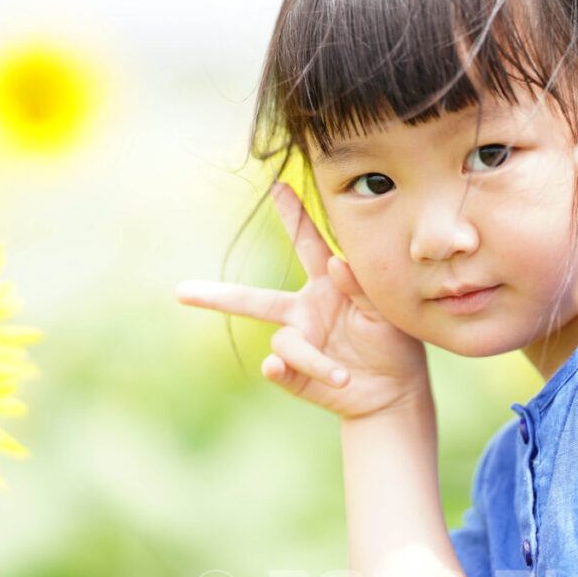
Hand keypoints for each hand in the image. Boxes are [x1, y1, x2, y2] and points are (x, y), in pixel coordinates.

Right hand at [175, 182, 430, 418]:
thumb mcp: (386, 309)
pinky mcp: (296, 375)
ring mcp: (298, 342)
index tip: (277, 185)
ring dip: (312, 359)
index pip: (307, 244)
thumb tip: (335, 264)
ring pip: (285, 343)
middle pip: (254, 302)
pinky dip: (284, 371)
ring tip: (344, 376)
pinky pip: (283, 371)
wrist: (396, 391)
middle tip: (181, 292)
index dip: (292, 216)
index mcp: (327, 284)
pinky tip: (278, 370)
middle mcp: (304, 311)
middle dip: (216, 296)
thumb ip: (360, 286)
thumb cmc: (395, 341)